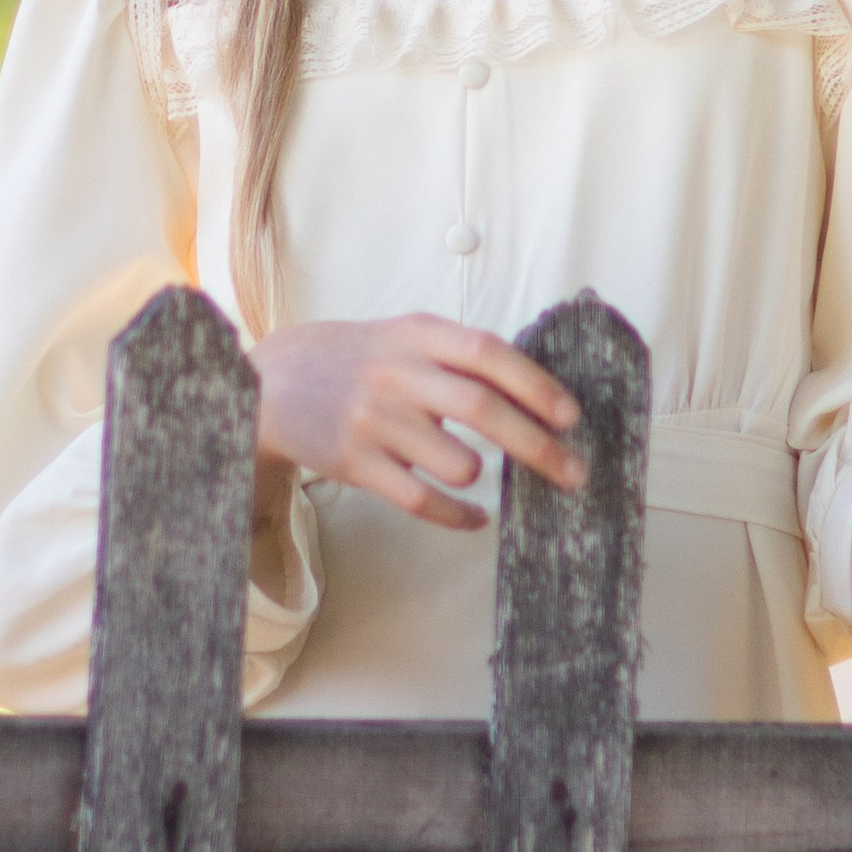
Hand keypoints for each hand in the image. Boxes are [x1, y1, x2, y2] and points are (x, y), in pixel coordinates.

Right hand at [253, 315, 582, 532]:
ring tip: (488, 479)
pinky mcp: (353, 463)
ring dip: (484, 477)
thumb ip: (461, 357)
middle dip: (537, 445)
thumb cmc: (363, 361)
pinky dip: (458, 515)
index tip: (571, 416)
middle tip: (575, 472)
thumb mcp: (408, 337)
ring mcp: (373, 419)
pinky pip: (421, 499)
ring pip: (455, 461)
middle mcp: (396, 372)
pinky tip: (476, 518)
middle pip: (481, 409)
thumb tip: (538, 394)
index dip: (535, 384)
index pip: (488, 353)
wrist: (276, 383)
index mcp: (418, 334)